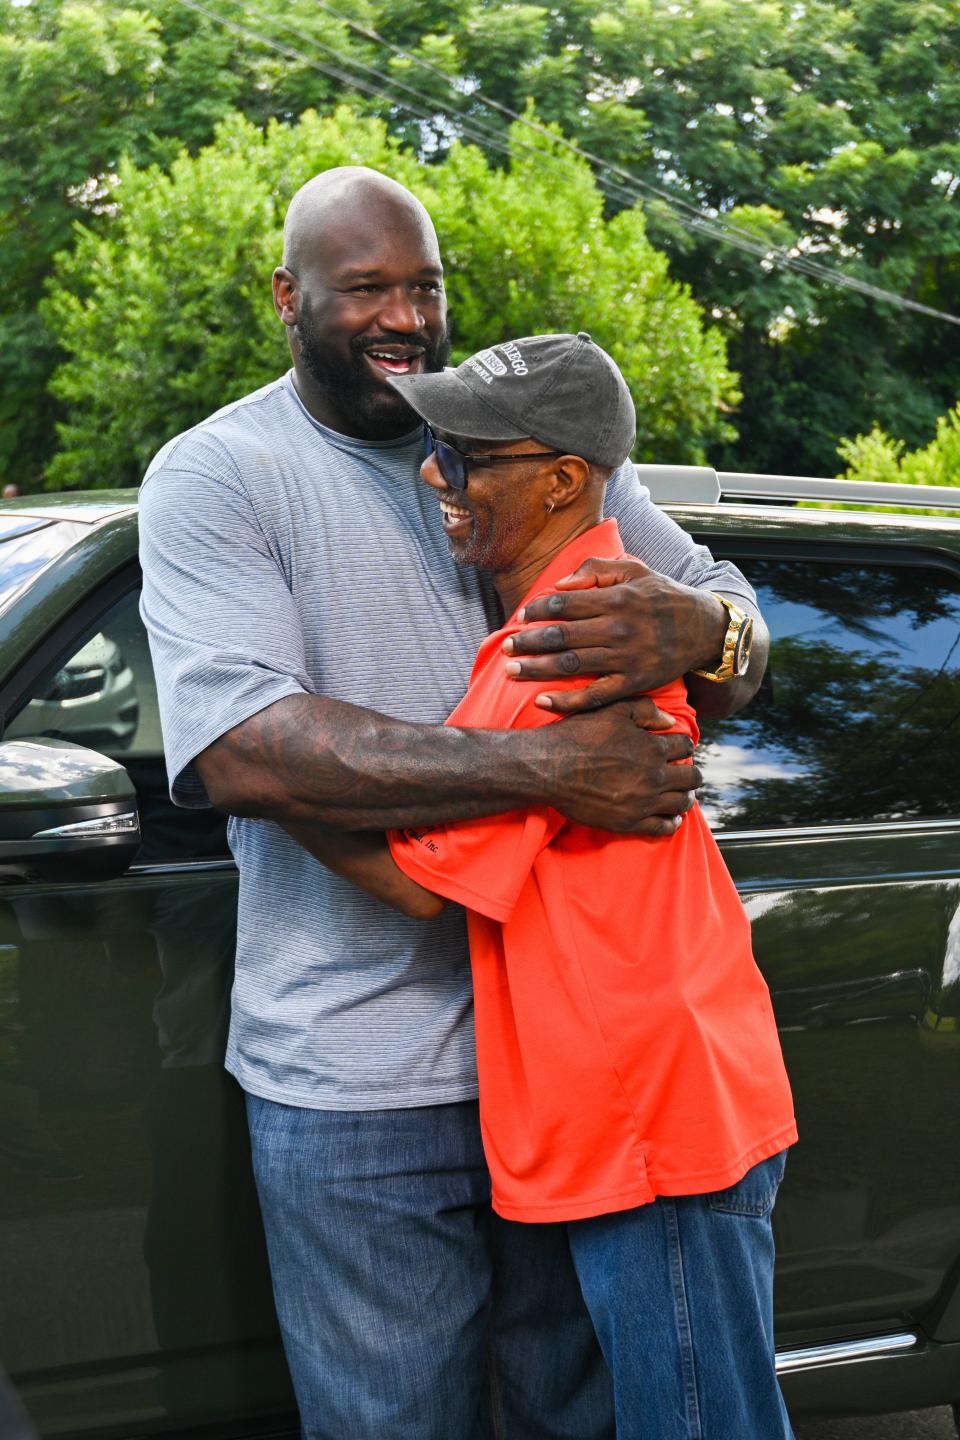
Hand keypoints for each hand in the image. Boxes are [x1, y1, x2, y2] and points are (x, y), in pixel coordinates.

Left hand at [503, 557, 726, 713]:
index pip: (565, 604)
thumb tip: (560, 583)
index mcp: (616, 599)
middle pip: (561, 635)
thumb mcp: (635, 570)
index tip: (523, 615)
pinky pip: (594, 696)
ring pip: (571, 664)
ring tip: (512, 670)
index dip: (538, 609)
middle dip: (529, 641)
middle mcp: (618, 629)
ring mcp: (625, 659)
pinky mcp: (633, 684)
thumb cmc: (664, 597)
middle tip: (506, 647)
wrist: (705, 629)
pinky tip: (543, 701)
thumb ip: (596, 569)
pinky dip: (567, 701)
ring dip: (537, 668)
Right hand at [548, 697, 700, 835]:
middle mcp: (653, 776)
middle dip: (690, 773)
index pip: (686, 747)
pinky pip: (663, 827)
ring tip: (682, 794)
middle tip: (684, 773)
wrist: (549, 767)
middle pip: (691, 778)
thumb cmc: (577, 736)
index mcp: (652, 748)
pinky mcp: (628, 822)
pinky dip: (672, 822)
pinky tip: (672, 817)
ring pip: (682, 803)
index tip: (678, 749)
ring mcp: (642, 802)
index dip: (683, 746)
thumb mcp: (611, 710)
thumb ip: (644, 710)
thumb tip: (670, 721)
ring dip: (686, 796)